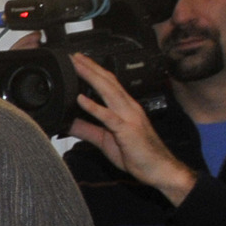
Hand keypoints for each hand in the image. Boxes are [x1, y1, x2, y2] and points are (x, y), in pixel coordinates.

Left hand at [69, 52, 196, 205]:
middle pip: (108, 82)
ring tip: (77, 66)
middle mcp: (128, 108)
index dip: (94, 71)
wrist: (158, 169)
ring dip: (92, 78)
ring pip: (109, 92)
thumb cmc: (136, 154)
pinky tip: (81, 99)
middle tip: (74, 56)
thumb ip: (87, 130)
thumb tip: (67, 123)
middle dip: (91, 67)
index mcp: (124, 108)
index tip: (78, 62)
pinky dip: (93, 107)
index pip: (108, 84)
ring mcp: (129, 117)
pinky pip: (108, 116)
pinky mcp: (127, 130)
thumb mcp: (105, 140)